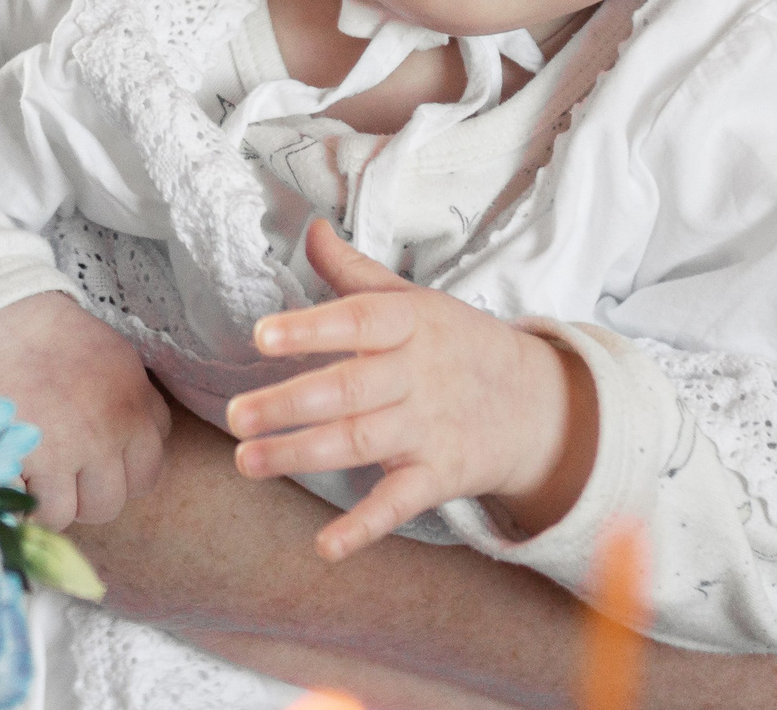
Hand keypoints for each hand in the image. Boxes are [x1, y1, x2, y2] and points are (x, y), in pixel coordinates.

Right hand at [0, 290, 170, 531]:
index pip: (148, 471)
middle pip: (112, 501)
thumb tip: (135, 444)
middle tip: (55, 469)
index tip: (92, 461)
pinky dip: (18, 501)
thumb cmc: (47, 332)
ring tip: (26, 470)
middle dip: (83, 493)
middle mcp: (110, 432)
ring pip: (73, 514)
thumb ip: (132, 402)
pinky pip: (34, 511)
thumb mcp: (114, 357)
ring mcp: (70, 450)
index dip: (117, 471)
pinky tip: (8, 471)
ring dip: (49, 501)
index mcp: (134, 405)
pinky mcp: (29, 460)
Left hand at [225, 220, 595, 561]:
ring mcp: (430, 429)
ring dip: (304, 456)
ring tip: (248, 462)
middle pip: (350, 389)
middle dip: (291, 404)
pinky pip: (399, 503)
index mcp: (410, 324)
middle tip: (237, 416)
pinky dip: (365, 527)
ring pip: (362, 443)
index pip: (358, 321)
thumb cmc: (458, 344)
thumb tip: (309, 228)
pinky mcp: (440, 476)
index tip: (263, 334)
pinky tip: (326, 547)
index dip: (311, 328)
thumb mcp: (413, 300)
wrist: (539, 404)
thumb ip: (354, 272)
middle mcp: (418, 375)